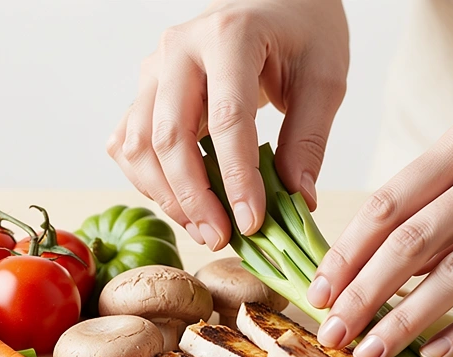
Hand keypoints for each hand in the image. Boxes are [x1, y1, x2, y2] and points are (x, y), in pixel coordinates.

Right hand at [106, 0, 348, 250]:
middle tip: (222, 237)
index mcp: (228, 36)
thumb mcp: (323, 78)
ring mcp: (153, 70)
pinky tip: (182, 203)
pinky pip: (129, 144)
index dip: (237, 178)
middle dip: (193, 197)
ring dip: (167, 196)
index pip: (227, 118)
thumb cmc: (301, 32)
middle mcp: (179, 49)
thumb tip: (298, 199)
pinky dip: (148, 180)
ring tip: (205, 228)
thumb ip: (309, 139)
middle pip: (169, 136)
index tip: (252, 222)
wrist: (273, 1)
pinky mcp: (144, 92)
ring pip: (139, 145)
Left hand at [309, 93, 452, 356]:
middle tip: (332, 333)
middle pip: (410, 243)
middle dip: (362, 294)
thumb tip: (377, 264)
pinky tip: (437, 353)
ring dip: (406, 320)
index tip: (316, 293)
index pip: (387, 206)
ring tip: (372, 352)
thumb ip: (436, 203)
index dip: (346, 254)